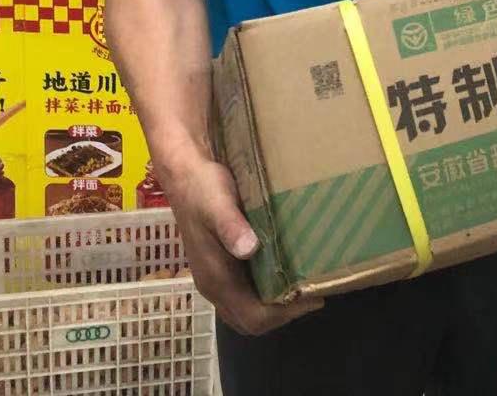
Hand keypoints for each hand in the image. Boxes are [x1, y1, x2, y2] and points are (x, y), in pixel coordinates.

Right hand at [162, 155, 322, 335]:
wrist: (184, 175)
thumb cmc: (204, 188)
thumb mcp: (218, 203)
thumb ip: (231, 227)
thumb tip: (249, 249)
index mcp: (215, 279)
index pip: (253, 317)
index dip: (284, 314)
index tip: (312, 297)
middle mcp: (214, 286)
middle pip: (250, 321)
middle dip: (283, 315)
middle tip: (312, 293)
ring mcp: (215, 279)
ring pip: (246, 310)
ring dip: (275, 307)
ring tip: (303, 286)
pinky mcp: (219, 268)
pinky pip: (244, 295)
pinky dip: (266, 295)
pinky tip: (284, 272)